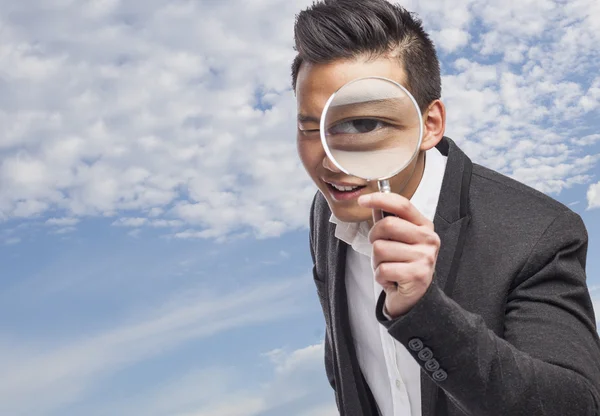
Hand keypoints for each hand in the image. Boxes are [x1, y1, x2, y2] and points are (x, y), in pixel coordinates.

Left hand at [358, 192, 439, 317]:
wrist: (415, 297)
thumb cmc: (403, 264)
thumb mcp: (397, 240)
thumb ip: (387, 221)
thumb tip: (372, 202)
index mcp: (424, 226)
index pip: (402, 205)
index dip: (380, 199)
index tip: (362, 200)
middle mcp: (428, 239)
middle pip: (387, 225)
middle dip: (374, 237)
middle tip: (379, 249)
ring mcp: (425, 257)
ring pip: (380, 249)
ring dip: (376, 260)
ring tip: (388, 266)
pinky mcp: (417, 275)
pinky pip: (383, 269)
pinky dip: (380, 276)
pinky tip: (391, 278)